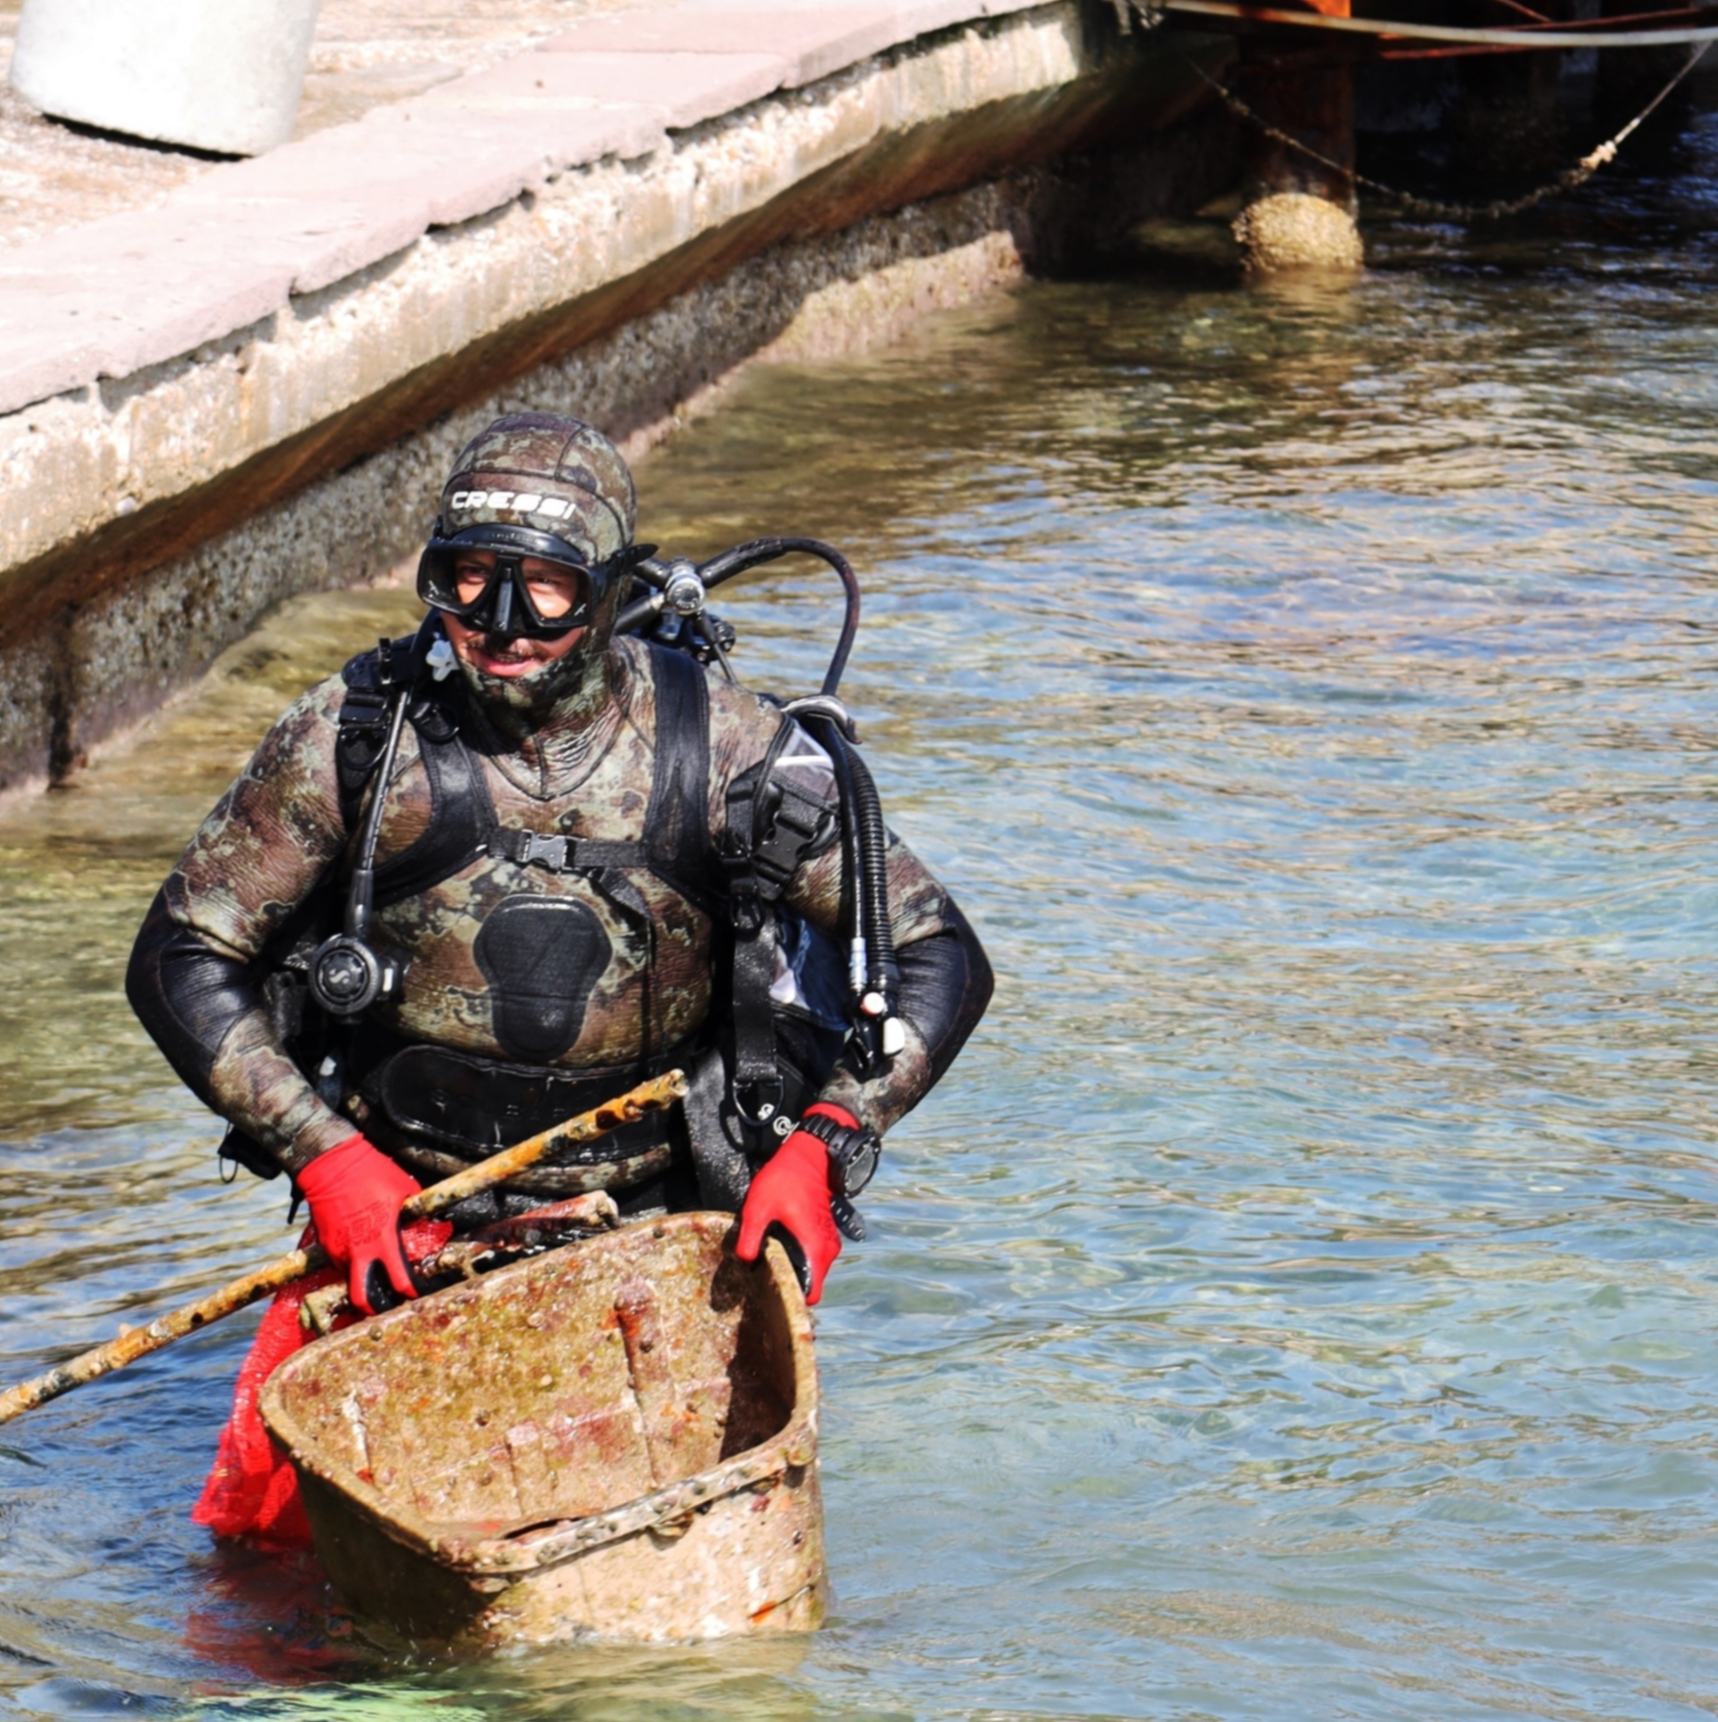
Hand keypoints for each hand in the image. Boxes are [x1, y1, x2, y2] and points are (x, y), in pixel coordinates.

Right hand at [295, 1134, 421, 1315]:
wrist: (332, 1165)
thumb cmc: (374, 1173)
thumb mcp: (406, 1191)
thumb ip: (416, 1214)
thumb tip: (432, 1222)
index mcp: (383, 1239)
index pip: (399, 1281)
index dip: (410, 1293)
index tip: (416, 1295)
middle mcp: (359, 1252)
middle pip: (363, 1300)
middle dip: (375, 1310)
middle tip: (388, 1306)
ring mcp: (339, 1250)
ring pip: (351, 1282)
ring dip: (364, 1284)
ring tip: (375, 1278)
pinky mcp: (326, 1245)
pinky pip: (340, 1265)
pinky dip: (352, 1266)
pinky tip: (361, 1255)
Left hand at [735, 1104, 853, 1304]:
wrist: (810, 1154)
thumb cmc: (787, 1178)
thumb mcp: (759, 1207)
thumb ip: (751, 1238)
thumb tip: (745, 1263)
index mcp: (814, 1248)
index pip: (811, 1294)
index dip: (791, 1298)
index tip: (770, 1293)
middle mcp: (826, 1250)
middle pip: (810, 1284)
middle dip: (788, 1283)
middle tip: (761, 1275)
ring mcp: (828, 1241)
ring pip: (811, 1270)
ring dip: (792, 1268)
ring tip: (767, 1258)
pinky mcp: (824, 1233)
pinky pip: (812, 1257)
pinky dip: (797, 1257)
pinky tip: (777, 1245)